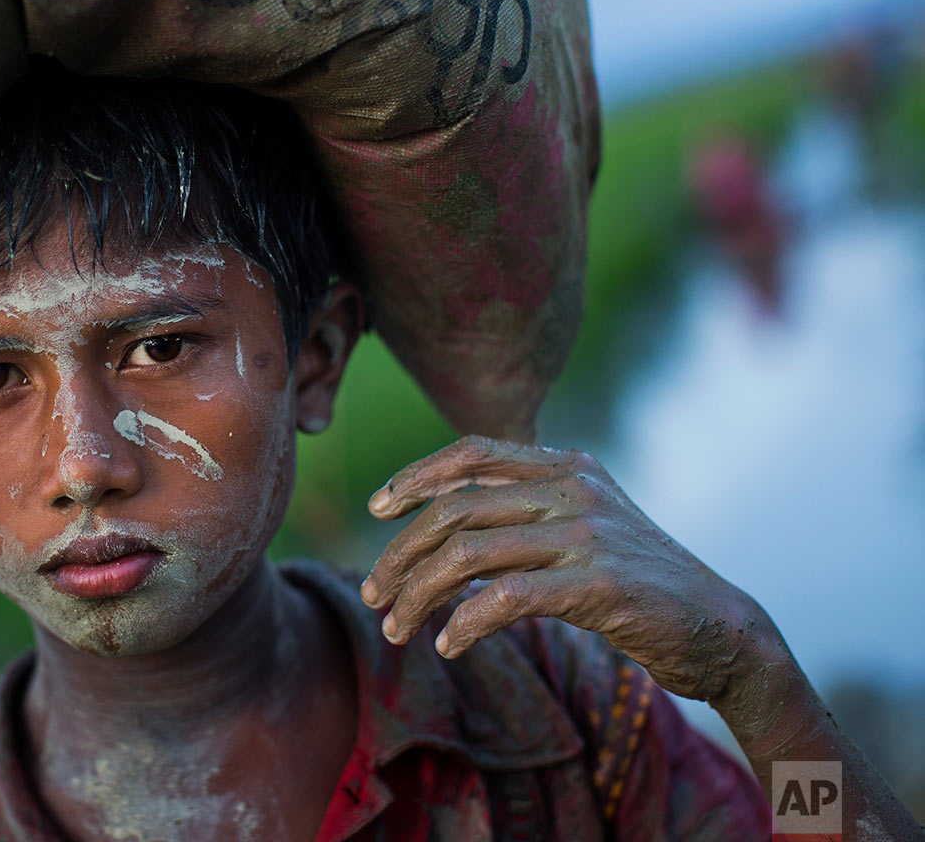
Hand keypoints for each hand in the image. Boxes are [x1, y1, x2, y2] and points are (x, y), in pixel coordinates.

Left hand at [359, 435, 773, 702]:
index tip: (377, 508)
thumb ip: (528, 510)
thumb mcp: (584, 526)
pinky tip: (448, 645)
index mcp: (567, 466)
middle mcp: (573, 489)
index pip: (472, 452)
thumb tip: (446, 523)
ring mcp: (587, 534)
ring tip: (396, 628)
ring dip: (419, 594)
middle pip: (455, 508)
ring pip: (467, 553)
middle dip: (401, 552)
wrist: (721, 628)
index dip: (416, 476)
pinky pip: (504, 598)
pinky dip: (464, 623)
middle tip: (374, 592)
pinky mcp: (598, 584)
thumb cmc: (639, 584)